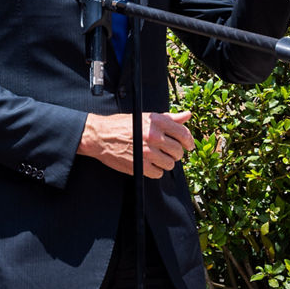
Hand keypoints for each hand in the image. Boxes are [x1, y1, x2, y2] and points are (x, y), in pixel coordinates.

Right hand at [78, 111, 194, 177]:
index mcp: (156, 122)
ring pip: (170, 164)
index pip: (183, 134)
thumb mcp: (145, 117)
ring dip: (165, 162)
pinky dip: (155, 171)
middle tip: (167, 152)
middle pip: (178, 151)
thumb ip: (169, 118)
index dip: (189, 141)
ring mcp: (148, 152)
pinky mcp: (141, 166)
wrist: (100, 136)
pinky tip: (148, 164)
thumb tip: (187, 115)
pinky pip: (158, 173)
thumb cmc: (121, 125)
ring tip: (156, 157)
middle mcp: (154, 136)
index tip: (188, 145)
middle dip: (175, 153)